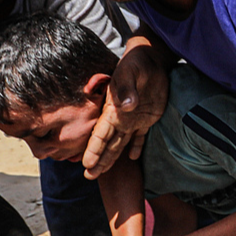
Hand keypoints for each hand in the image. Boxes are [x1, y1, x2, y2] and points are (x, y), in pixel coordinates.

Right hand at [84, 46, 166, 176]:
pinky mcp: (148, 118)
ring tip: (101, 173)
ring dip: (111, 158)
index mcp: (112, 110)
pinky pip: (140, 138)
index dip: (94, 149)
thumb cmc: (136, 63)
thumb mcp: (130, 73)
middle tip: (89, 177)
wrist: (150, 59)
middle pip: (107, 144)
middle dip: (98, 161)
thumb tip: (127, 106)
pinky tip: (133, 159)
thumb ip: (126, 89)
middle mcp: (120, 118)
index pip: (101, 134)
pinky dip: (137, 148)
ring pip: (120, 144)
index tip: (86, 164)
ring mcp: (134, 120)